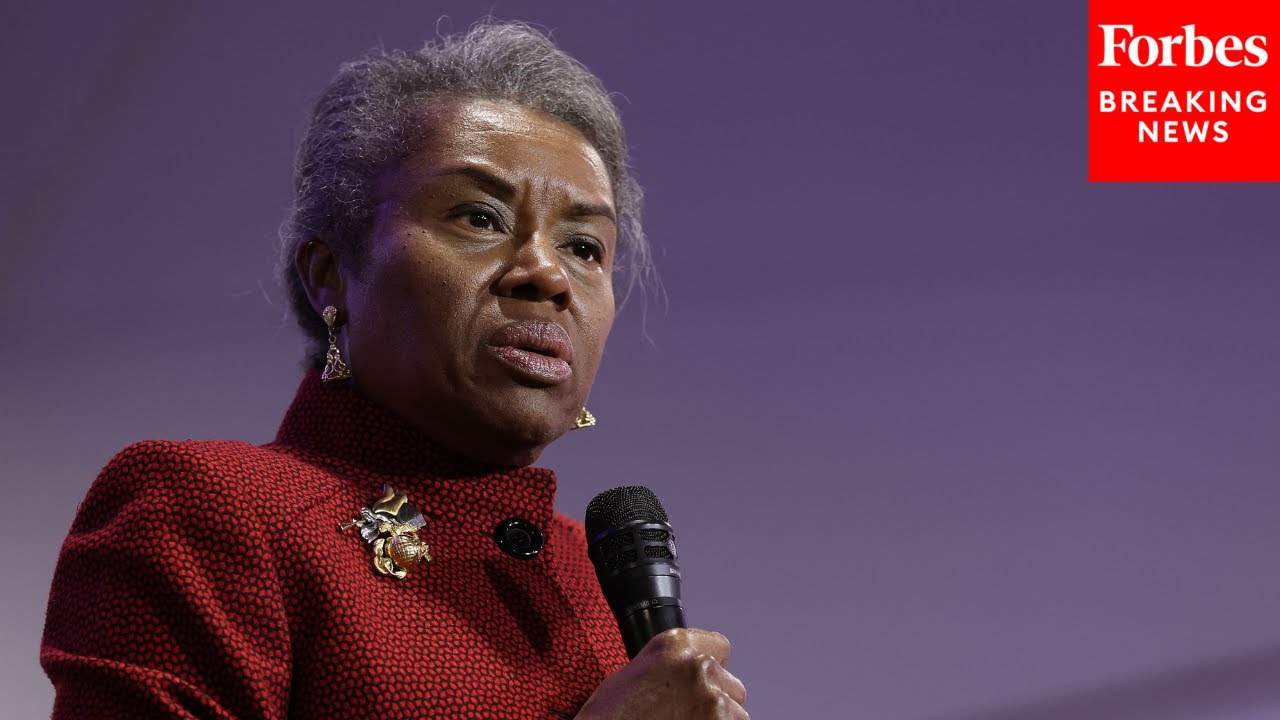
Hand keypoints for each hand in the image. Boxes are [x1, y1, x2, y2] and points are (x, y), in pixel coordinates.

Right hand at [577, 628, 747, 718]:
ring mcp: (712, 700)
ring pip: (736, 714)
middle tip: (683, 714)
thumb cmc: (610, 717)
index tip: (701, 682)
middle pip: (730, 684)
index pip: (720, 646)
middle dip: (714, 700)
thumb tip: (687, 674)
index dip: (711, 669)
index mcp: (674, 645)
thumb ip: (669, 666)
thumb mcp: (634, 673)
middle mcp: (697, 667)